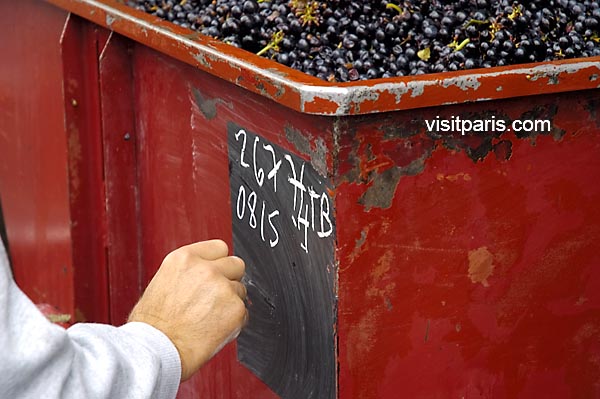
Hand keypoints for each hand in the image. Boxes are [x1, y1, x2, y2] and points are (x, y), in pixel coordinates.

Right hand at [128, 239, 247, 380]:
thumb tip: (204, 274)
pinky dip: (234, 321)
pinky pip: (244, 312)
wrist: (156, 349)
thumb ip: (188, 273)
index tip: (216, 272)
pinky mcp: (236, 309)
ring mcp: (223, 288)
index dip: (218, 262)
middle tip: (215, 297)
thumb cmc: (152, 324)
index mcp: (185, 258)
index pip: (220, 247)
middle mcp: (206, 269)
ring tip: (208, 318)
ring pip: (240, 290)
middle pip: (236, 264)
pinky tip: (214, 329)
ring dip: (230, 302)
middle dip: (229, 279)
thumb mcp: (162, 282)